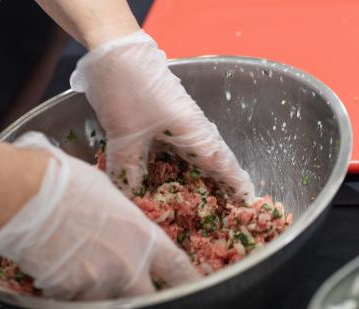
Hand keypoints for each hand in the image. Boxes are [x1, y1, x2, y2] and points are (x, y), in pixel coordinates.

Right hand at [0, 132, 199, 299]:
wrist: (23, 194)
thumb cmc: (63, 180)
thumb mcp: (106, 192)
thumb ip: (120, 217)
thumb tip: (116, 220)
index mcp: (141, 236)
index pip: (178, 268)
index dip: (189, 281)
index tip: (194, 287)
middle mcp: (126, 265)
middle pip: (146, 298)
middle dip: (138, 295)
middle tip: (127, 288)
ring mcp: (97, 282)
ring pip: (105, 301)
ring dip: (94, 291)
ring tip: (74, 265)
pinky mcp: (68, 292)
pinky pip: (73, 300)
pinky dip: (66, 291)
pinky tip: (53, 268)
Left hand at [70, 30, 254, 201]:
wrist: (111, 48)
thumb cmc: (127, 88)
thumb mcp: (125, 135)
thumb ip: (129, 169)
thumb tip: (131, 197)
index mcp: (193, 130)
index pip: (222, 163)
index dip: (235, 185)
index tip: (247, 203)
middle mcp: (190, 126)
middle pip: (211, 161)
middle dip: (218, 185)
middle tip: (222, 210)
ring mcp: (175, 120)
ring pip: (191, 155)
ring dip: (195, 176)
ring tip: (196, 199)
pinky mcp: (159, 117)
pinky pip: (173, 148)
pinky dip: (173, 165)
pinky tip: (163, 178)